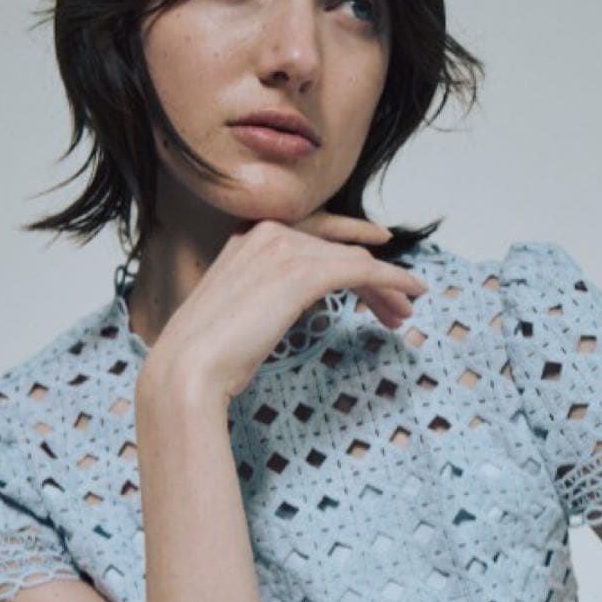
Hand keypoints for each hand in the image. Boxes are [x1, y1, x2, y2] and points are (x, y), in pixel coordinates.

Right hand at [142, 214, 427, 403]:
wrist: (189, 369)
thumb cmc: (206, 358)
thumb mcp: (238, 316)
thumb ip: (263, 299)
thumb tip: (285, 308)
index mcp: (246, 238)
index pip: (312, 232)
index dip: (348, 238)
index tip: (378, 244)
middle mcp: (267, 232)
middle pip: (338, 247)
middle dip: (373, 273)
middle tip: (398, 302)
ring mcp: (284, 248)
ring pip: (354, 259)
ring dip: (387, 285)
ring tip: (405, 314)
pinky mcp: (304, 272)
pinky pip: (363, 269)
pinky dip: (394, 278)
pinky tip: (413, 293)